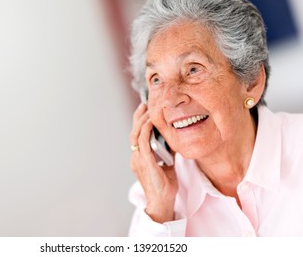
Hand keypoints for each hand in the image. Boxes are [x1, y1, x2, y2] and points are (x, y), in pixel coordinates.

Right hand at [130, 103, 177, 222]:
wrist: (162, 202)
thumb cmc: (164, 186)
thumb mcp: (167, 165)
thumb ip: (167, 152)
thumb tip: (173, 140)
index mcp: (139, 158)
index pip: (136, 136)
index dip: (139, 122)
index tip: (144, 110)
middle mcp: (136, 157)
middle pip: (133, 132)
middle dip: (138, 117)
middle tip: (144, 104)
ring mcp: (138, 159)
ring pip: (136, 134)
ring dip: (142, 120)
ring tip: (148, 109)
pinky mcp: (144, 162)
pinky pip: (143, 141)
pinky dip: (146, 129)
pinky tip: (151, 121)